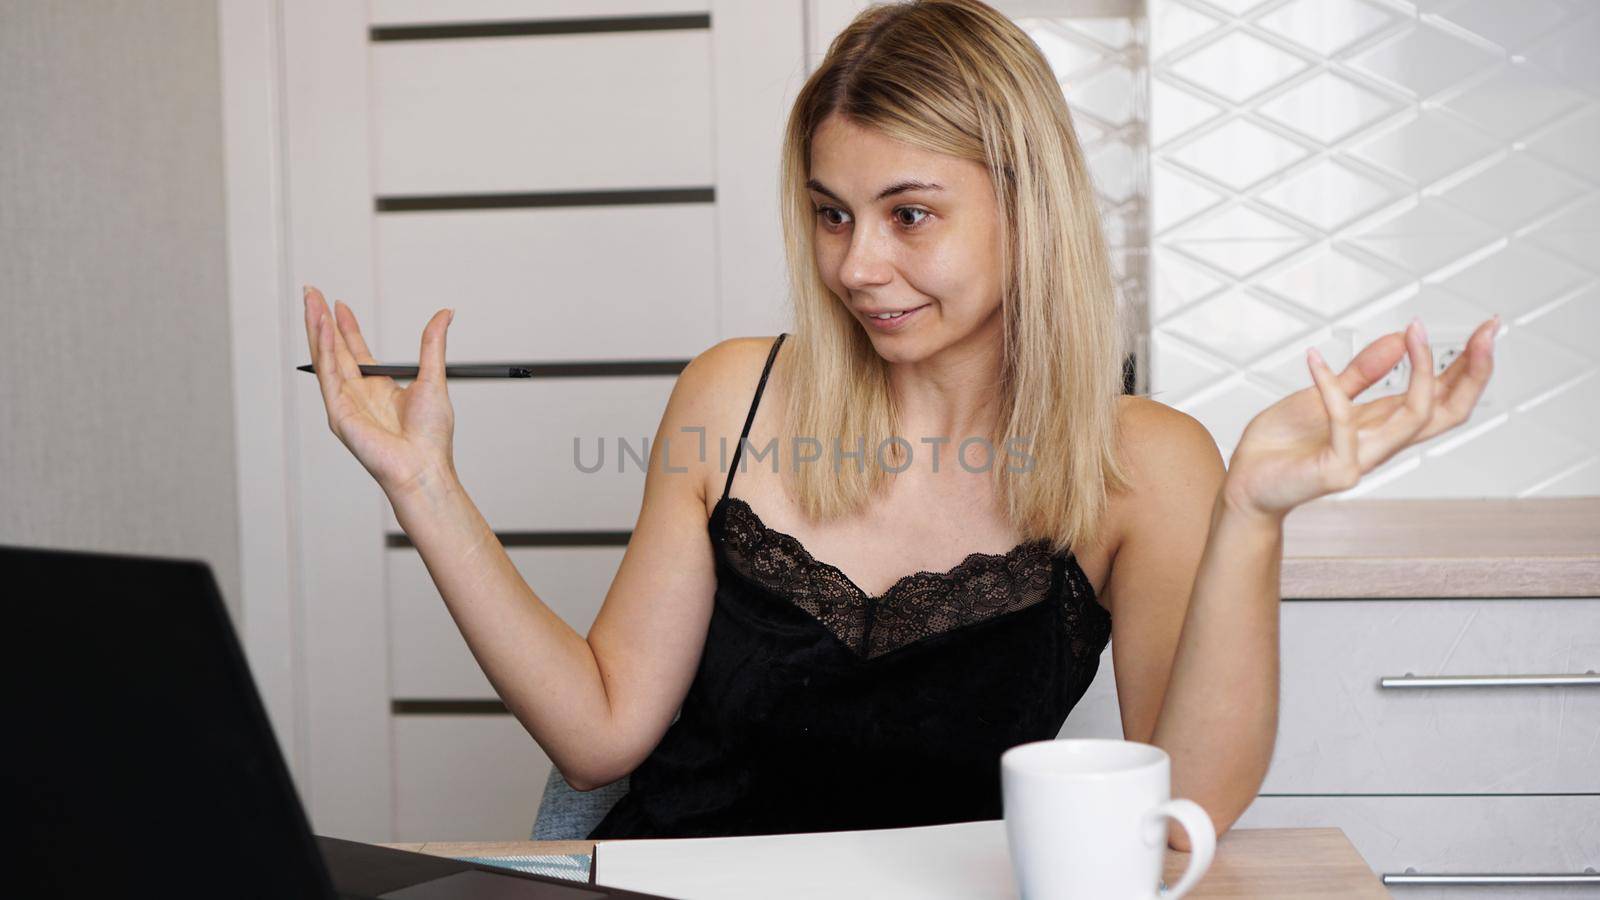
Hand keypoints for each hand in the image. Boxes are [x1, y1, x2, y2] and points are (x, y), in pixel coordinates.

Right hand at [302, 285, 457, 500]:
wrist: (424, 466)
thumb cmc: (431, 436)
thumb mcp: (433, 378)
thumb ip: (433, 344)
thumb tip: (445, 315)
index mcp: (379, 388)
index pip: (356, 352)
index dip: (346, 328)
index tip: (339, 305)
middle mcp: (359, 394)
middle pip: (335, 350)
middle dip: (322, 320)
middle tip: (313, 292)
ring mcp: (345, 403)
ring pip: (326, 358)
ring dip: (316, 328)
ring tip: (311, 300)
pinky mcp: (338, 413)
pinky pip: (328, 375)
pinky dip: (323, 349)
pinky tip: (322, 326)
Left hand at [1223, 315, 1499, 519]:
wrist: (1246, 485)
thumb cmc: (1284, 446)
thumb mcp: (1321, 397)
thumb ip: (1361, 373)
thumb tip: (1398, 338)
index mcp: (1384, 426)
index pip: (1444, 398)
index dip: (1470, 367)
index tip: (1488, 328)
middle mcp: (1382, 445)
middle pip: (1447, 412)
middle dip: (1473, 372)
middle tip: (1487, 331)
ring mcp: (1362, 460)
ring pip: (1413, 419)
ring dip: (1421, 373)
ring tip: (1413, 331)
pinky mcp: (1334, 470)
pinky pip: (1343, 423)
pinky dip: (1330, 387)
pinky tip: (1314, 359)